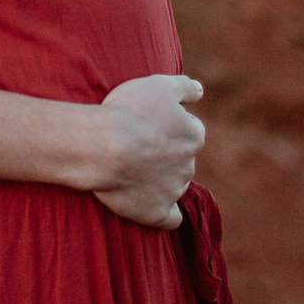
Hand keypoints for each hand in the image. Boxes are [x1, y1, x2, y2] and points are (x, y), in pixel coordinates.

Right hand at [88, 74, 204, 228]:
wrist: (103, 146)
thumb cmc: (129, 112)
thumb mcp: (159, 85)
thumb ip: (185, 87)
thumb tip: (200, 91)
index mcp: (193, 135)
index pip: (189, 130)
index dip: (168, 126)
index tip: (148, 123)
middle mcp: (189, 164)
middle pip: (181, 159)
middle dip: (165, 154)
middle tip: (136, 146)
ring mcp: (173, 190)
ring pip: (174, 185)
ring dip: (161, 179)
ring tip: (132, 171)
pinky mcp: (157, 212)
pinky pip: (170, 219)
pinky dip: (165, 214)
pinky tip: (155, 208)